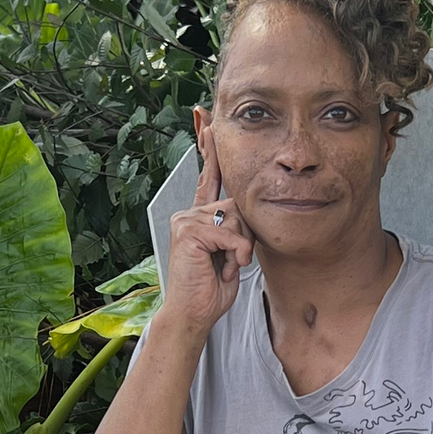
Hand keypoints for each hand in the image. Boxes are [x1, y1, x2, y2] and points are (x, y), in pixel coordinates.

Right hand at [159, 127, 254, 333]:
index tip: (208, 121)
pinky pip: (228, 233)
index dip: (210, 150)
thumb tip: (246, 215)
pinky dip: (234, 253)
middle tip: (233, 260)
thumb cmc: (212, 287)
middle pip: (238, 205)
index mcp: (200, 216)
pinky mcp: (188, 230)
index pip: (209, 177)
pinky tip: (224, 267)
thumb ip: (237, 228)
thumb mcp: (232, 252)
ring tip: (225, 265)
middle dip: (245, 235)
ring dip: (240, 247)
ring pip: (235, 219)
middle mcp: (190, 213)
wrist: (195, 312)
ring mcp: (186, 219)